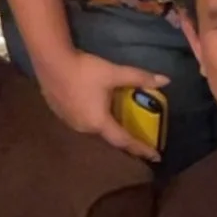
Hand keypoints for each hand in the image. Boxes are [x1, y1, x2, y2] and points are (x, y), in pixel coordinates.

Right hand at [36, 45, 169, 163]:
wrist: (50, 60)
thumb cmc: (84, 70)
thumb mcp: (114, 73)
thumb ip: (139, 78)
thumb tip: (166, 81)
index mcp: (99, 122)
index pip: (125, 140)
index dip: (141, 148)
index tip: (156, 157)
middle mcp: (84, 127)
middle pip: (108, 136)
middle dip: (123, 137)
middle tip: (136, 136)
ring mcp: (69, 121)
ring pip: (93, 129)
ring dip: (105, 127)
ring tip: (114, 122)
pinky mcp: (59, 113)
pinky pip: (80, 121)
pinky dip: (91, 118)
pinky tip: (92, 108)